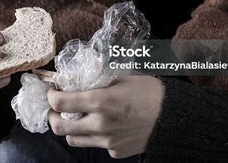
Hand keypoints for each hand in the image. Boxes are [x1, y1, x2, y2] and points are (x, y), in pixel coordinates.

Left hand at [47, 75, 164, 158]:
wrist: (175, 118)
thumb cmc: (151, 92)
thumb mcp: (123, 76)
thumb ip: (99, 78)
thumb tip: (80, 76)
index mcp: (100, 101)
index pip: (60, 102)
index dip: (51, 95)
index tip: (53, 90)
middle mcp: (100, 124)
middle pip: (59, 127)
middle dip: (52, 115)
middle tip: (55, 107)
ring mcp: (107, 141)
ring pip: (73, 139)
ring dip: (69, 128)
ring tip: (75, 117)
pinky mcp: (115, 151)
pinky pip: (94, 145)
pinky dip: (92, 136)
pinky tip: (102, 125)